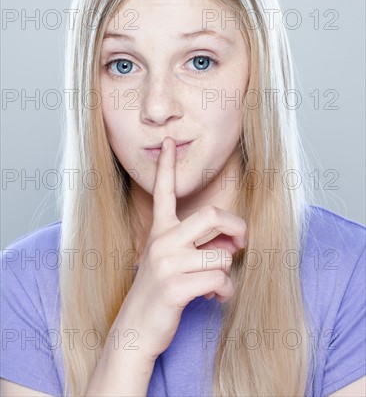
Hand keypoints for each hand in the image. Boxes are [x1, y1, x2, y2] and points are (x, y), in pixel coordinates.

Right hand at [119, 136, 247, 360]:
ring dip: (229, 274)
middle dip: (238, 227)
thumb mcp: (176, 262)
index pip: (163, 191)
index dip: (167, 165)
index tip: (169, 143)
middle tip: (244, 242)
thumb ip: (202, 245)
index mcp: (160, 231)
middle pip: (213, 215)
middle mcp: (161, 240)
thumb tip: (236, 242)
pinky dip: (225, 292)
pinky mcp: (173, 287)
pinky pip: (219, 280)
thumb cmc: (161, 292)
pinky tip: (214, 298)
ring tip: (217, 285)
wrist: (136, 329)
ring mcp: (166, 263)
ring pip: (223, 256)